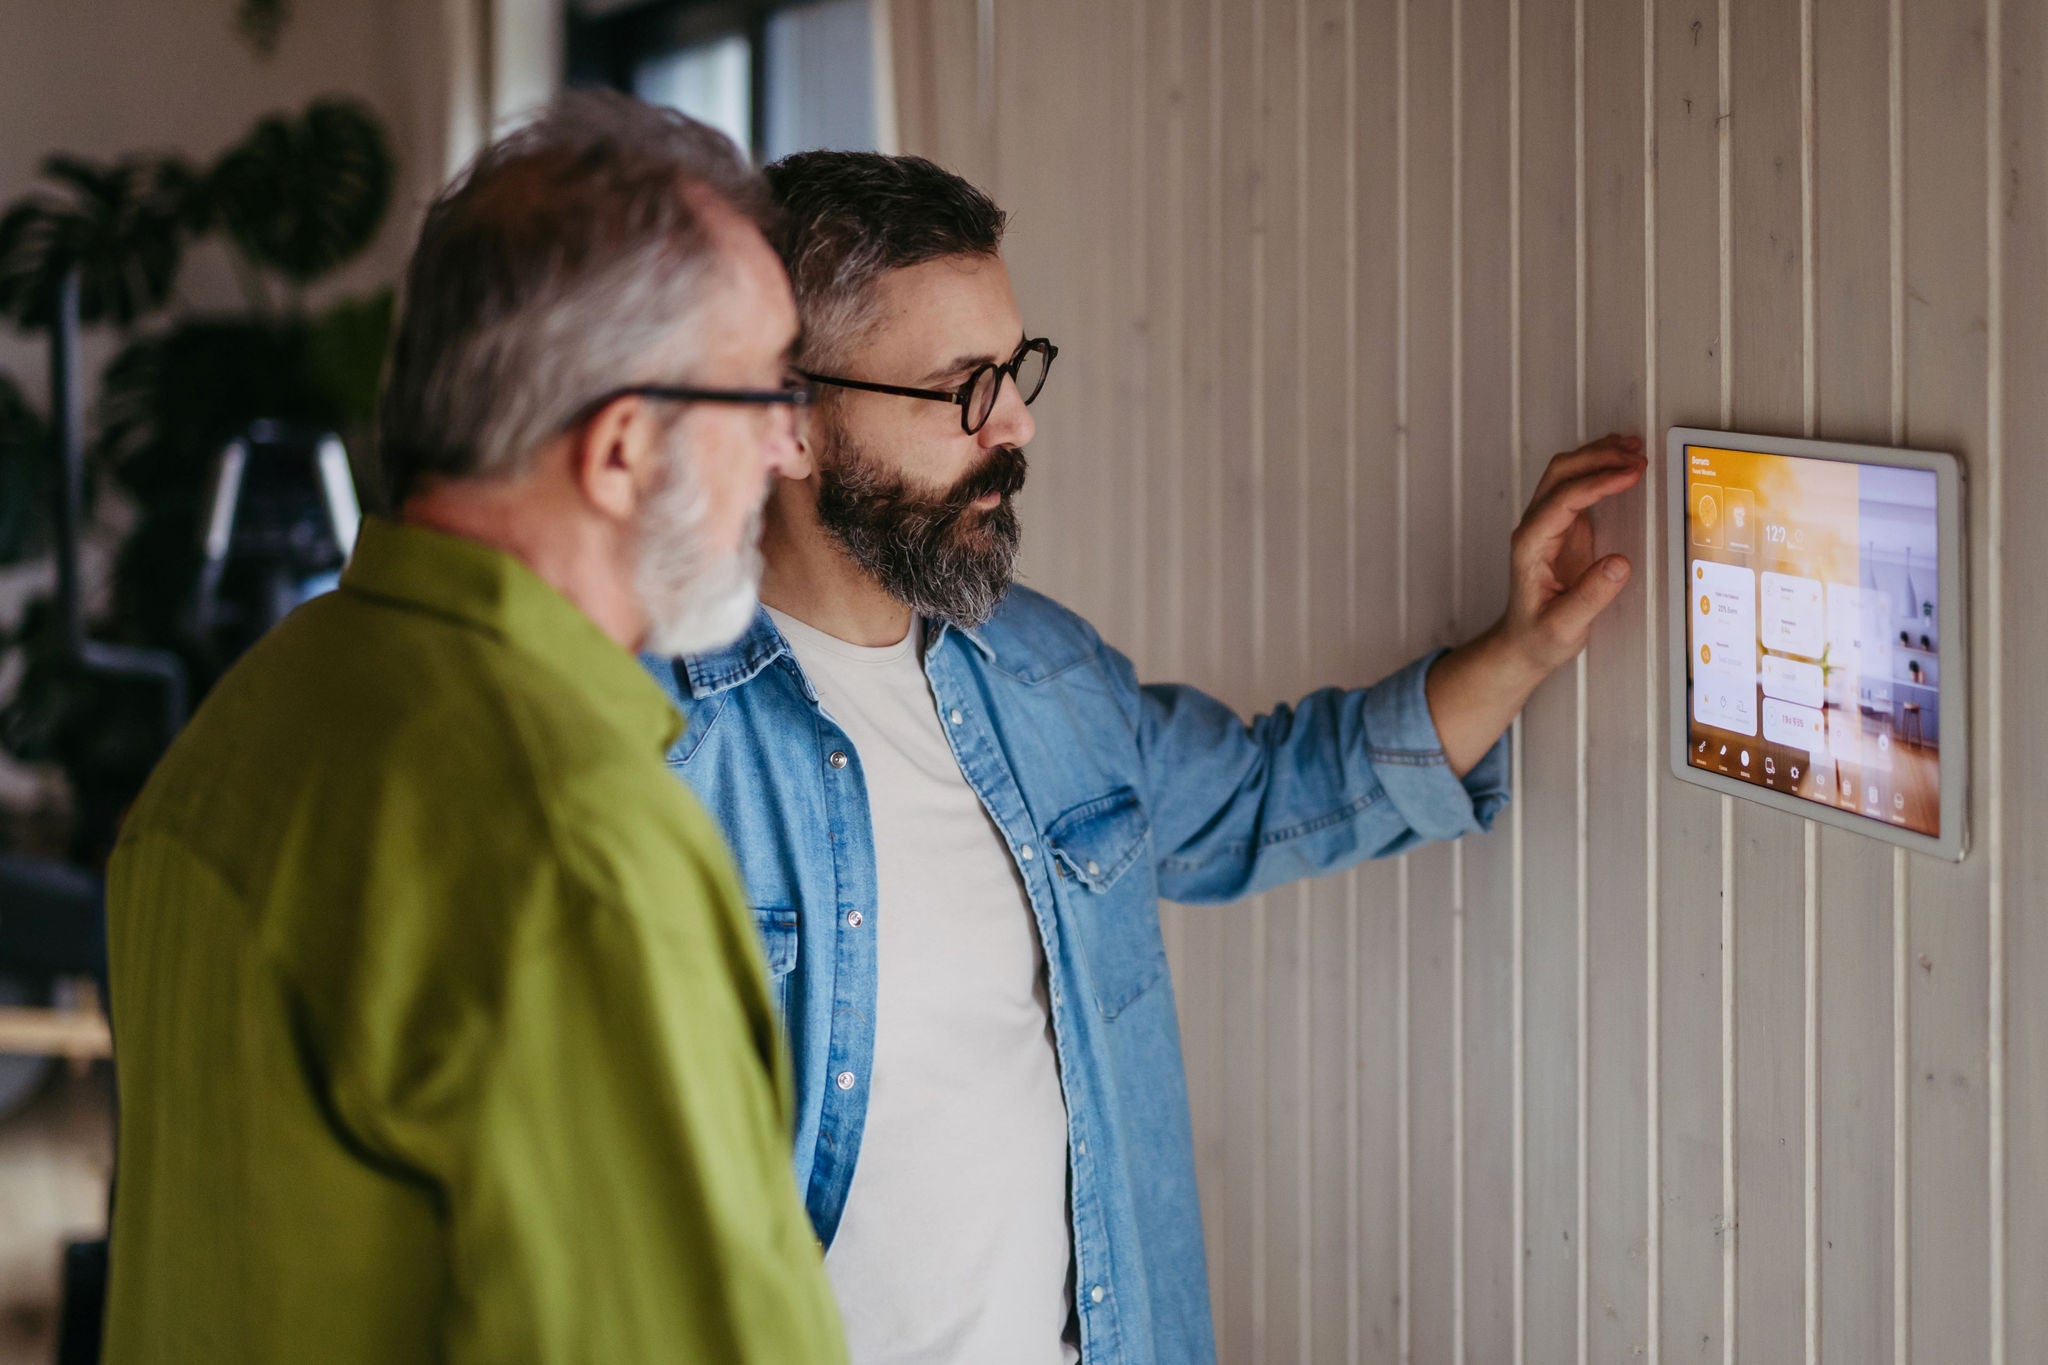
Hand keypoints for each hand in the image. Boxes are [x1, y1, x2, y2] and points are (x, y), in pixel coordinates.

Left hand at [1495, 433, 1647, 676]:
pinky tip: (1622, 464)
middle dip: (1598, 457)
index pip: (1563, 498)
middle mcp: (1534, 527)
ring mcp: (1547, 523)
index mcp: (1531, 544)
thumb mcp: (1564, 626)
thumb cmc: (1538, 636)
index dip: (1598, 482)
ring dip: (1598, 456)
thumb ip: (1591, 596)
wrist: (1523, 644)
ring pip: (1566, 472)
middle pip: (1561, 473)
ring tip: (1634, 448)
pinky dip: (1600, 469)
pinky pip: (1578, 486)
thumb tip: (1620, 563)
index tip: (1630, 475)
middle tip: (1637, 456)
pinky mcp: (1562, 527)